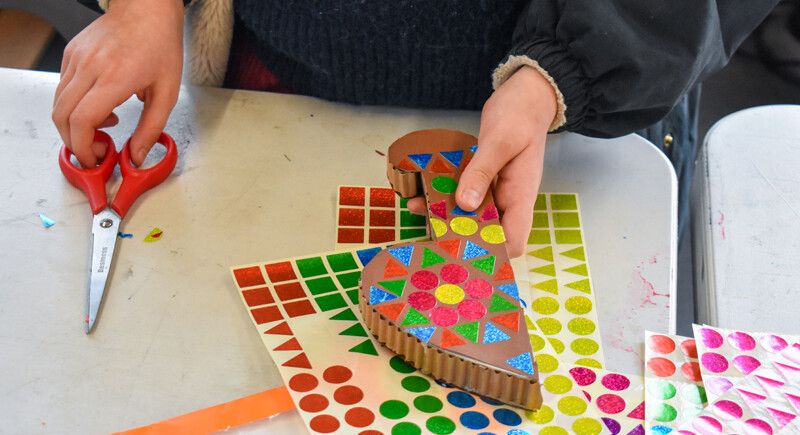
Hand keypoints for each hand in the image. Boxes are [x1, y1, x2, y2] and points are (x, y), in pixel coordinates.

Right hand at [52, 0, 183, 167]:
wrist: (147, 10)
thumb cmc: (160, 45)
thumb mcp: (167, 93)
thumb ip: (151, 128)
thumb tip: (136, 155)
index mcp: (116, 77)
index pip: (82, 120)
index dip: (84, 146)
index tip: (95, 159)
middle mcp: (90, 67)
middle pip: (62, 117)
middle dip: (76, 142)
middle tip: (98, 150)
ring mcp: (76, 59)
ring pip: (58, 104)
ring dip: (75, 125)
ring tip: (105, 125)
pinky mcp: (71, 54)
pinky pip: (63, 89)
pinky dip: (75, 106)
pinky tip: (101, 105)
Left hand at [409, 66, 556, 256]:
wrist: (527, 95)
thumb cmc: (520, 114)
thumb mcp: (499, 141)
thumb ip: (482, 172)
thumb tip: (465, 204)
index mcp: (521, 195)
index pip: (513, 241)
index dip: (491, 251)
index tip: (461, 246)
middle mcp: (509, 199)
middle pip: (487, 233)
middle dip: (458, 234)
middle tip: (427, 227)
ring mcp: (497, 190)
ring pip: (471, 215)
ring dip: (445, 215)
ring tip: (417, 206)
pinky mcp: (484, 180)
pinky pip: (464, 196)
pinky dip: (445, 196)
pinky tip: (422, 192)